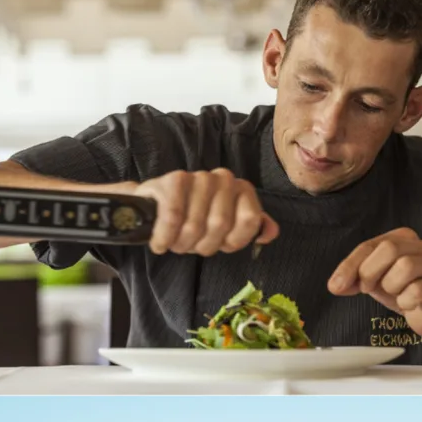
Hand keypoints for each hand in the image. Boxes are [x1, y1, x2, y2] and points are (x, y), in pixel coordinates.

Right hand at [133, 169, 278, 256]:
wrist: (151, 208)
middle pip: (220, 225)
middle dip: (201, 245)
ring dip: (180, 244)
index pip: (250, 221)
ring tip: (174, 242)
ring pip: (196, 225)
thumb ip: (250, 229)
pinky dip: (164, 237)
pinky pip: (174, 218)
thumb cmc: (191, 219)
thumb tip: (269, 234)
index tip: (217, 244)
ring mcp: (199, 177)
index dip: (231, 242)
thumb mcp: (225, 229)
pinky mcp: (173, 180)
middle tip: (189, 245)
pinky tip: (160, 242)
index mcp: (242, 189)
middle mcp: (224, 178)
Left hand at [329, 228, 421, 337]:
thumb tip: (335, 285)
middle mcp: (421, 246)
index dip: (349, 266)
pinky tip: (408, 303)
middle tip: (369, 289)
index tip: (336, 287)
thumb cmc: (400, 290)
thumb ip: (353, 277)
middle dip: (370, 273)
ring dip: (390, 287)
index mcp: (401, 238)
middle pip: (389, 248)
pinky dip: (405, 301)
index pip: (369, 245)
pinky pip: (417, 291)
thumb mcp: (372, 280)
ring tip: (395, 293)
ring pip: (405, 267)